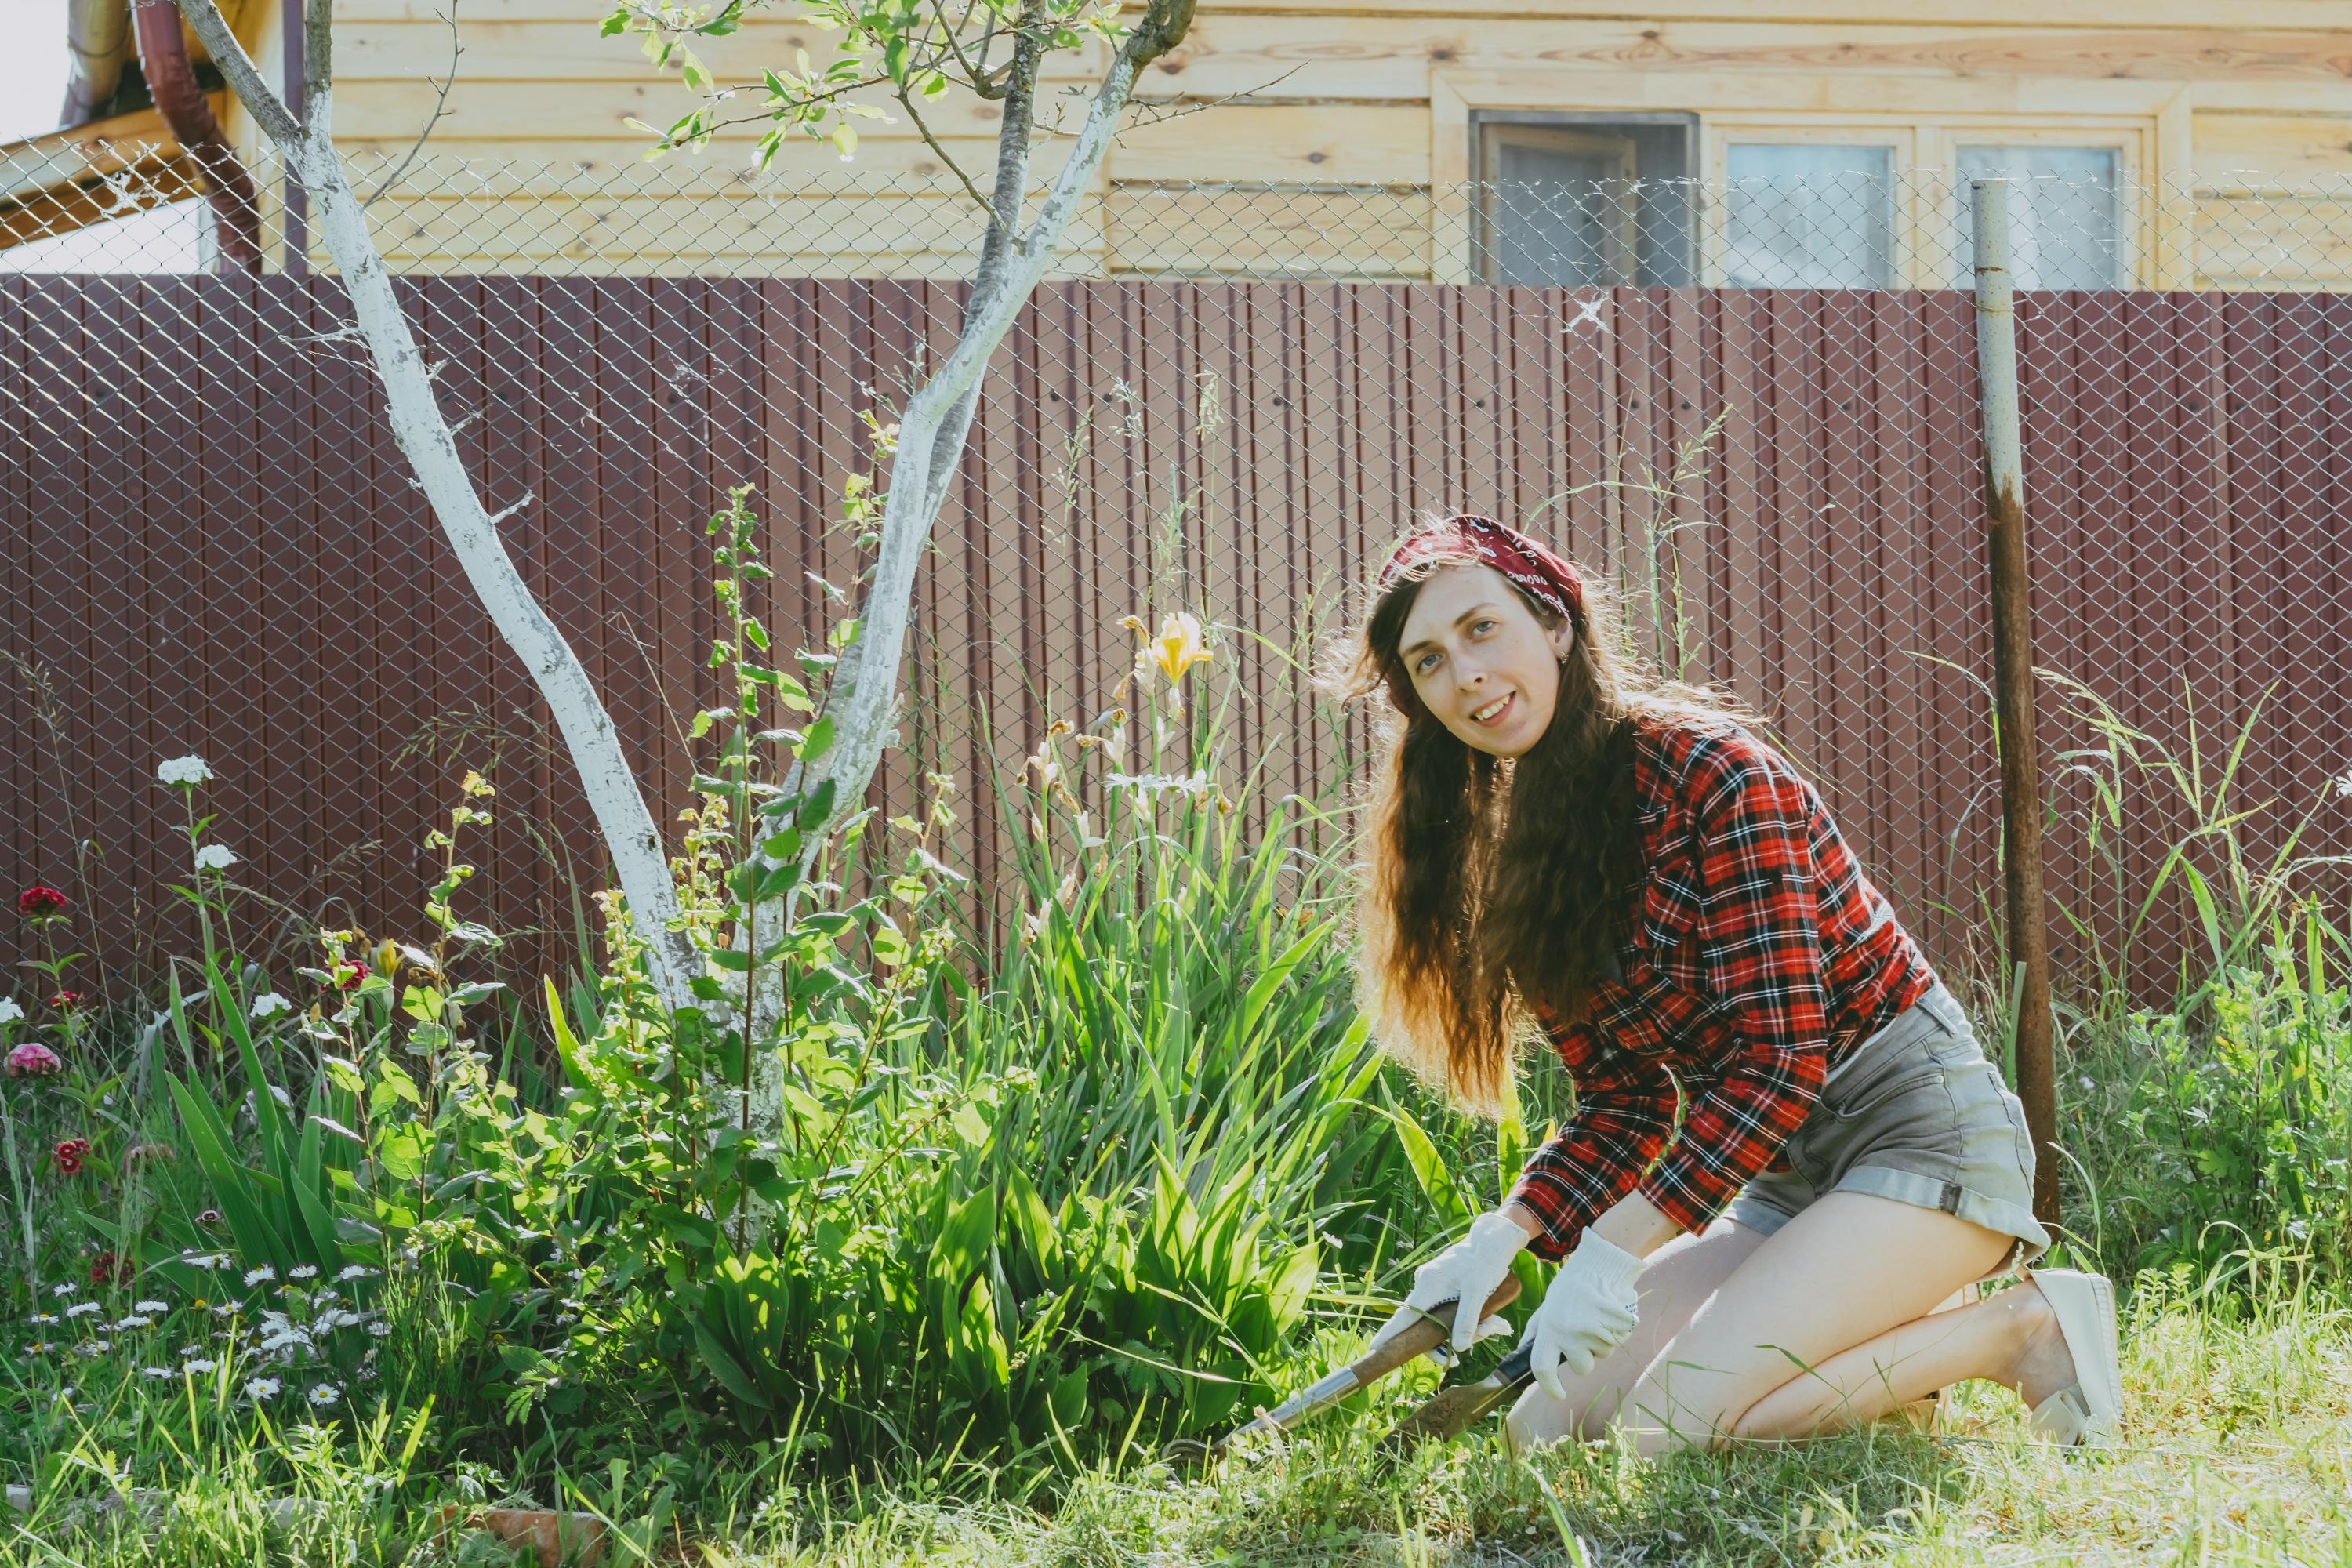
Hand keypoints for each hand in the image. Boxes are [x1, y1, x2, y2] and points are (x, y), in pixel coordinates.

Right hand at [1367, 1209, 1529, 1359]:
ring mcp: (1430, 1286)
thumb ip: (1467, 1320)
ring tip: (1486, 1328)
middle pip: (1420, 1323)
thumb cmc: (1483, 1263)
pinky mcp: (1439, 1287)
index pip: (1404, 1316)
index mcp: (1428, 1284)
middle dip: (1438, 1343)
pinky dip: (1457, 1321)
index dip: (1390, 1334)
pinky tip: (1481, 1322)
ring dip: (1454, 1331)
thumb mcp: (1479, 1292)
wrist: (1489, 1242)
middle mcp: (1424, 1285)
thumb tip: (1459, 1348)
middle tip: (1456, 1359)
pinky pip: (1441, 1311)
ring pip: (1433, 1319)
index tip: (1374, 1348)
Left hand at [1521, 1230, 1642, 1400]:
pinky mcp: (1619, 1331)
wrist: (1602, 1264)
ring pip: (1601, 1356)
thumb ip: (1536, 1331)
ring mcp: (1597, 1334)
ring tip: (1595, 1317)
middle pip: (1580, 1368)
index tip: (1557, 1393)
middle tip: (1582, 1333)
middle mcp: (1572, 1335)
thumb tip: (1523, 1352)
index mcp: (1550, 1328)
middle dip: (1584, 1357)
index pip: (1543, 1368)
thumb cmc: (1571, 1286)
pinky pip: (1616, 1344)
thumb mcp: (1547, 1306)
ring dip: (1599, 1343)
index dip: (1549, 1386)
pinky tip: (1608, 1314)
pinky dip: (1613, 1334)